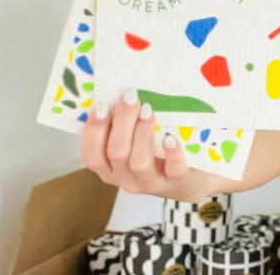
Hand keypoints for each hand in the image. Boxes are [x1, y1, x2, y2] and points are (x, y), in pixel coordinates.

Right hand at [80, 88, 210, 201]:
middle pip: (116, 153)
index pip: (92, 156)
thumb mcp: (132, 144)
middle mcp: (126, 179)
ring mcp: (151, 183)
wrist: (188, 179)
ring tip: (148, 111)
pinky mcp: (176, 181)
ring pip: (139, 162)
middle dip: (122, 122)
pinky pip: (173, 169)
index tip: (103, 106)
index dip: (94, 131)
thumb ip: (122, 127)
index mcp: (110, 169)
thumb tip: (118, 96)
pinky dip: (171, 153)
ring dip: (142, 133)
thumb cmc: (155, 153)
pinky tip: (170, 138)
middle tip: (131, 98)